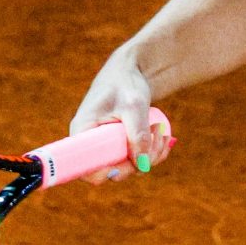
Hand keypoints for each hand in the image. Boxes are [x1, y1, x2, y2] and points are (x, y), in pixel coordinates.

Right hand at [67, 48, 174, 182]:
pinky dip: (153, 153)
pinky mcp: (120, 145)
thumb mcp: (133, 106)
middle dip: (137, 162)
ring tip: (161, 130)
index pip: (85, 167)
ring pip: (128, 166)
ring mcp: (106, 145)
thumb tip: (143, 165)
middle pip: (110, 171)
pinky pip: (136, 159)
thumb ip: (138, 134)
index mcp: (83, 132)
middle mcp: (90, 142)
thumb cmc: (126, 83)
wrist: (132, 71)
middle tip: (156, 139)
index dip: (105, 173)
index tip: (129, 164)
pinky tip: (163, 137)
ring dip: (150, 155)